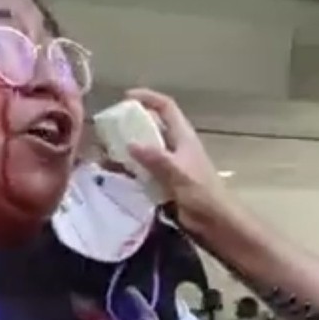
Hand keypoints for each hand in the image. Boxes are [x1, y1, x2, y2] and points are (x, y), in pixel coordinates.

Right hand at [118, 88, 235, 230]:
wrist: (214, 222)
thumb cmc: (202, 194)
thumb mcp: (179, 173)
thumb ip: (156, 159)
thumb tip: (130, 144)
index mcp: (183, 137)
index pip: (166, 107)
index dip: (148, 98)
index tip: (126, 98)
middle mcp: (175, 146)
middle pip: (152, 126)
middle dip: (131, 124)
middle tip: (108, 128)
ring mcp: (170, 164)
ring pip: (145, 149)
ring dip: (127, 148)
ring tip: (104, 150)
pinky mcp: (164, 182)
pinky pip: (143, 170)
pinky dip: (129, 169)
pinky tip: (114, 173)